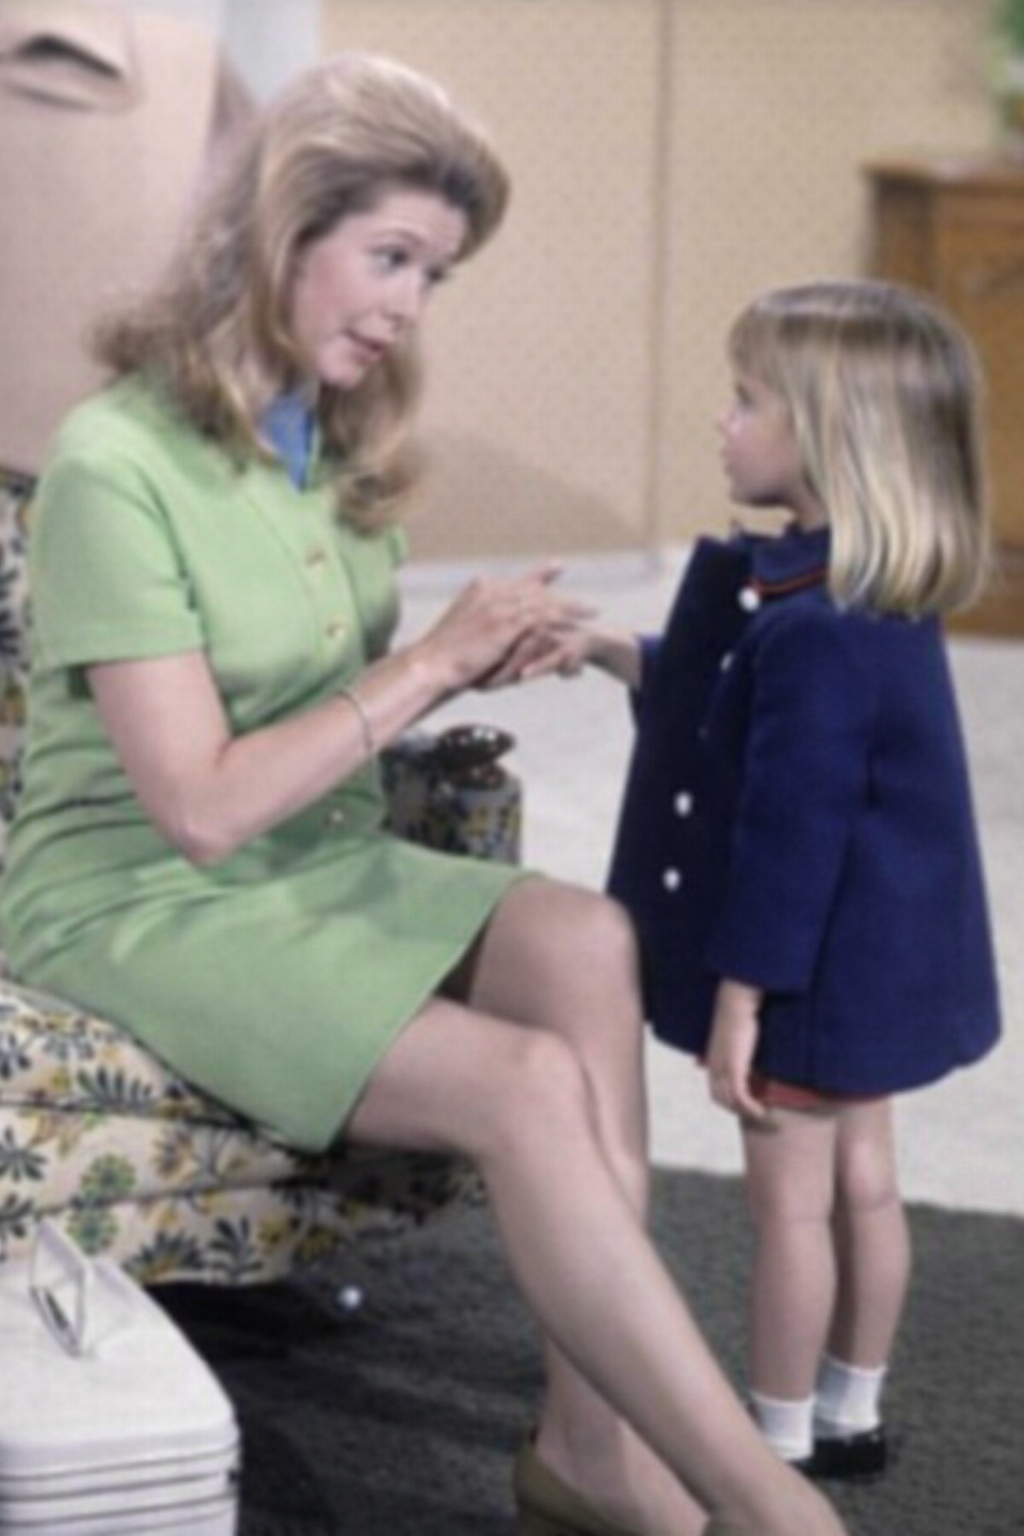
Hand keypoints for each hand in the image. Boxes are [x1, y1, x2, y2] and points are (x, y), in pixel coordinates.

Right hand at [413, 564, 592, 693]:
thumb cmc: (440, 657)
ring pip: (543, 600)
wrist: (430, 664)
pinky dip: (563, 618)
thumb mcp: (460, 631)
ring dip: (570, 606)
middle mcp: (491, 591)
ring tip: (590, 612)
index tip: (556, 568)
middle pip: (535, 588)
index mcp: (478, 589)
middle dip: (562, 592)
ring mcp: (499, 605)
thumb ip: (478, 623)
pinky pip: (543, 616)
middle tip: (582, 598)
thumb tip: (485, 631)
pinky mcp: (506, 623)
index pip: (515, 580)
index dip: (538, 575)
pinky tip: (578, 623)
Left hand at [705, 979, 770, 1123]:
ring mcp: (722, 1070)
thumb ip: (734, 1048)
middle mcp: (713, 1068)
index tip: (744, 1104)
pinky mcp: (734, 1069)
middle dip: (736, 1109)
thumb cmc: (737, 1016)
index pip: (714, 1091)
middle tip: (753, 1111)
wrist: (735, 1006)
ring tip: (761, 1113)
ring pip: (731, 1100)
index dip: (727, 1101)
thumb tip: (743, 1051)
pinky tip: (762, 1110)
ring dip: (745, 1111)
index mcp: (711, 1061)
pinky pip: (741, 1096)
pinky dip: (750, 1107)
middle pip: (720, 1099)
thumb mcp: (733, 1037)